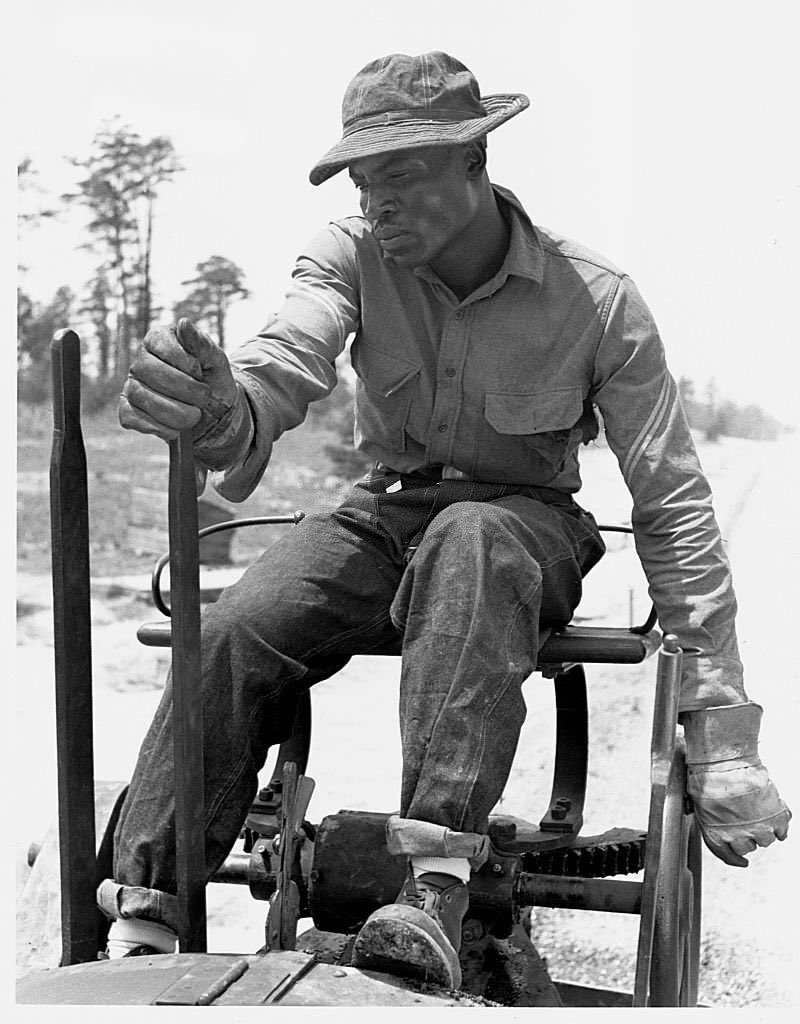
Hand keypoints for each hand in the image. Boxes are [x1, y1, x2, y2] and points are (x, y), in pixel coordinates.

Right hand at [119, 319, 236, 441]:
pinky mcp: (129, 411)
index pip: (159, 343)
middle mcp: (141, 361)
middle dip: (183, 388)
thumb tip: (184, 323)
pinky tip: (176, 430)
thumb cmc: (214, 381)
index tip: (200, 372)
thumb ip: (201, 344)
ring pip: (140, 395)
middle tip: (204, 397)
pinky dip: (157, 426)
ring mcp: (132, 386)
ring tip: (195, 415)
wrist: (216, 415)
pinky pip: (130, 417)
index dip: (183, 361)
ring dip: (175, 411)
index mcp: (159, 340)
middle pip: (147, 370)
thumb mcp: (216, 361)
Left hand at [682, 703, 790, 866]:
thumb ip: (708, 815)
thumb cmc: (706, 775)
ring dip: (763, 829)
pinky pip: (782, 830)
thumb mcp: (697, 799)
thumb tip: (708, 817)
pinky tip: (775, 816)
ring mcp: (758, 826)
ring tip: (758, 812)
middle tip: (745, 823)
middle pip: (747, 848)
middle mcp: (737, 834)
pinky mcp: (775, 816)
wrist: (724, 760)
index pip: (726, 854)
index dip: (734, 860)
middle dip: (746, 838)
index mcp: (715, 832)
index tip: (742, 862)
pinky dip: (781, 826)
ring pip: (766, 840)